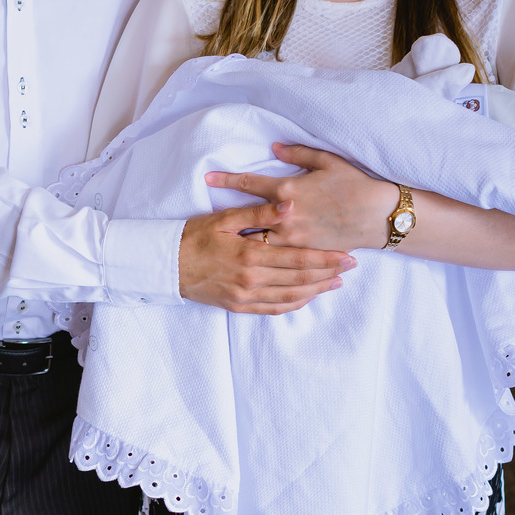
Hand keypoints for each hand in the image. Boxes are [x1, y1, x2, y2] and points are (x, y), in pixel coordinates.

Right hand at [179, 200, 353, 313]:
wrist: (165, 265)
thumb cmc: (194, 236)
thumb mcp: (224, 218)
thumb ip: (259, 212)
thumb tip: (290, 205)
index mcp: (251, 255)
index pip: (298, 258)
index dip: (325, 258)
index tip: (346, 256)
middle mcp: (251, 280)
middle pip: (300, 280)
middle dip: (328, 274)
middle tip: (350, 268)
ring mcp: (245, 296)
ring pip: (290, 297)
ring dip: (316, 291)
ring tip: (335, 283)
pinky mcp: (238, 306)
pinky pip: (273, 309)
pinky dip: (294, 305)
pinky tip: (307, 298)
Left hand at [205, 144, 399, 251]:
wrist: (378, 214)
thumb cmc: (354, 184)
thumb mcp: (327, 161)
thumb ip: (298, 153)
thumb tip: (275, 147)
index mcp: (288, 190)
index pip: (250, 184)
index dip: (227, 179)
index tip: (208, 177)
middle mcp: (286, 216)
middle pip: (246, 219)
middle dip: (224, 219)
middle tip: (202, 222)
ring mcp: (295, 238)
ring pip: (258, 244)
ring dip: (240, 244)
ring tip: (220, 247)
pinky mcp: (305, 253)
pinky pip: (278, 259)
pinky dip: (264, 260)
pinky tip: (250, 263)